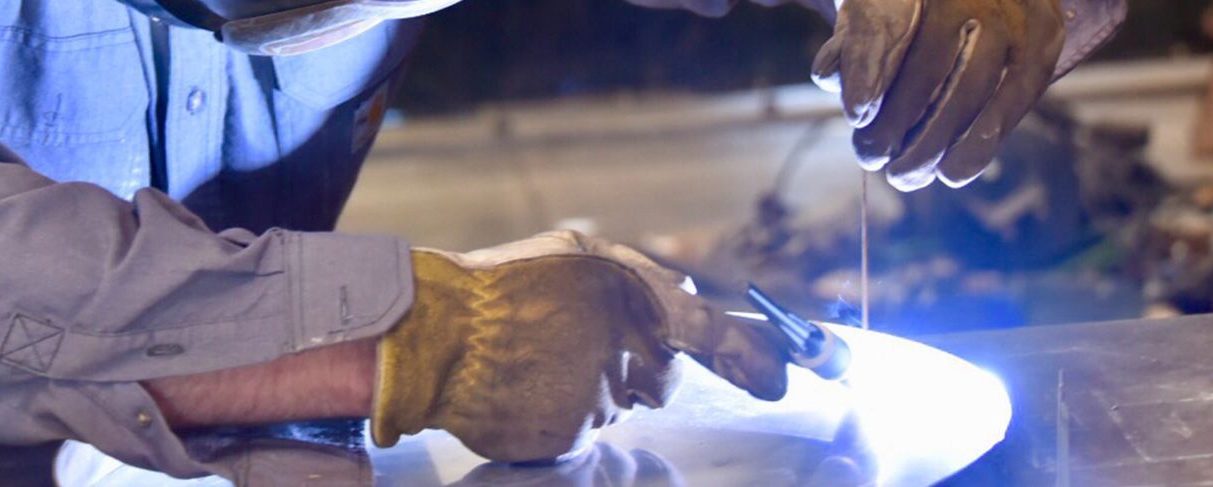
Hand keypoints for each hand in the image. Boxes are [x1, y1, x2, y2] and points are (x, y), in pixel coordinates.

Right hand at [370, 231, 789, 461]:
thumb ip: (639, 276)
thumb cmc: (500, 289)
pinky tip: (526, 390)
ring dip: (590, 390)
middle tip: (579, 350)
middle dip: (640, 370)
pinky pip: (583, 431)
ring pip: (620, 405)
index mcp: (628, 293)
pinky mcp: (568, 434)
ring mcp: (595, 395)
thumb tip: (690, 296)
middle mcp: (621, 346)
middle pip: (664, 377)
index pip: (710, 333)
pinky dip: (561, 416)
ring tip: (536, 364)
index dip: (750, 358)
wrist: (434, 335)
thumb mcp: (574, 252)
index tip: (778, 378)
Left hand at [814, 0, 1066, 190]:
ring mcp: (1011, 15)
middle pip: (929, 65)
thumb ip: (857, 37)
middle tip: (870, 158)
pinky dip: (982, 142)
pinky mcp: (1044, 40)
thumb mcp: (890, 11)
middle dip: (898, 121)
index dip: (866, 71)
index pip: (882, 27)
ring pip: (972, 88)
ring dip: (936, 142)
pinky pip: (1014, 98)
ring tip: (905, 176)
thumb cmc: (930, 7)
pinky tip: (954, 173)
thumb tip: (829, 75)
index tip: (856, 115)